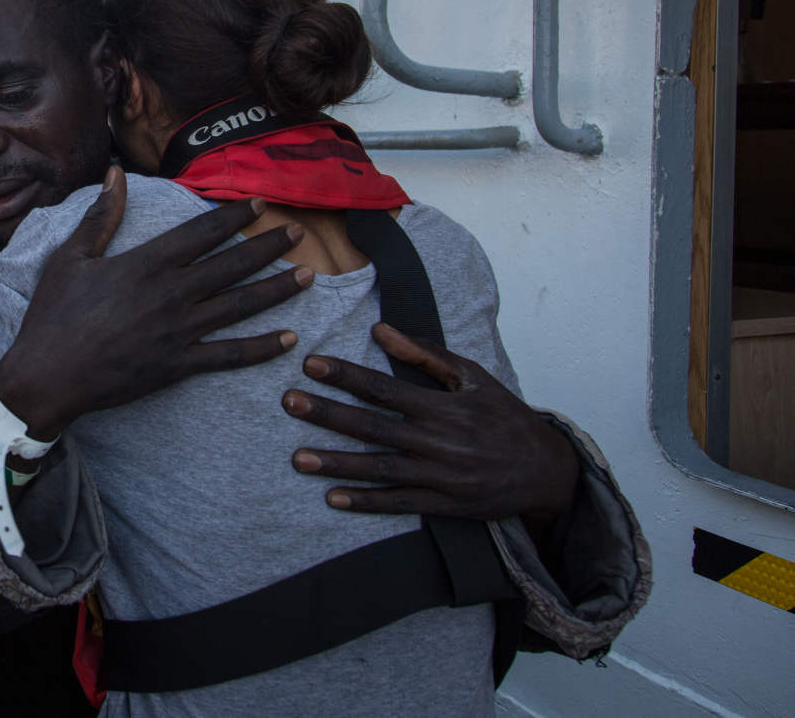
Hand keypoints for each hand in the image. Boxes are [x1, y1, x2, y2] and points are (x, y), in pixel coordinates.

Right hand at [0, 167, 313, 439]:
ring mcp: (179, 332)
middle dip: (269, 248)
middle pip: (232, 265)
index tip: (261, 204)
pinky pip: (229, 355)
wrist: (46, 377)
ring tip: (308, 277)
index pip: (203, 232)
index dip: (235, 217)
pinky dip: (261, 348)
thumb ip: (101, 216)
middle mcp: (171, 294)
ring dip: (277, 290)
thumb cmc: (53, 316)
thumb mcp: (71, 258)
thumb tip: (116, 173)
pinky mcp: (178, 366)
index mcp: (147, 264)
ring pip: (240, 306)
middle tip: (299, 234)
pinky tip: (288, 338)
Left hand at [283, 323, 577, 521]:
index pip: (385, 387)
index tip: (311, 364)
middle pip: (373, 427)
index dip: (347, 375)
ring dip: (336, 464)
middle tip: (289, 402)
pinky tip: (332, 499)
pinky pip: (398, 505)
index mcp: (444, 406)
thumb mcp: (473, 377)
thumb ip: (425, 354)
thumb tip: (380, 330)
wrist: (546, 470)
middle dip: (328, 414)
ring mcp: (440, 476)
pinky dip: (365, 503)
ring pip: (379, 469)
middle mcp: (439, 441)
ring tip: (297, 457)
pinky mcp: (443, 505)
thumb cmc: (504, 416)